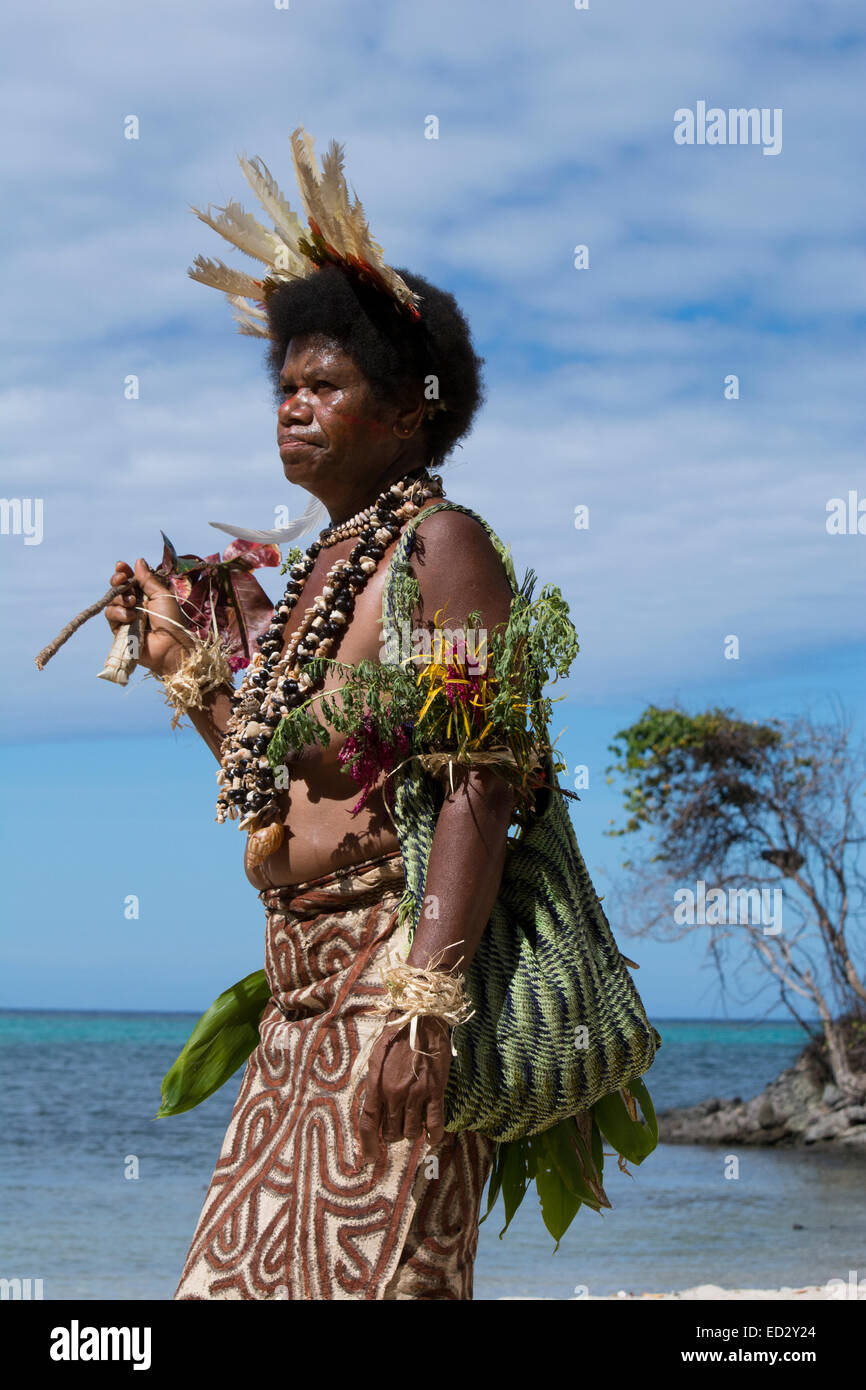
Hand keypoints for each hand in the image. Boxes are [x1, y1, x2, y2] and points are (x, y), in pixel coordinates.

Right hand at [105, 558, 194, 676]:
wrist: (169, 645)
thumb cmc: (170, 620)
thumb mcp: (161, 595)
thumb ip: (147, 579)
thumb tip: (138, 560)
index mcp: (147, 595)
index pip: (130, 579)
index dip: (124, 572)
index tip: (121, 566)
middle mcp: (135, 605)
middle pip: (118, 588)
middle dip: (117, 581)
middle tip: (122, 580)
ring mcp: (126, 617)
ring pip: (112, 601)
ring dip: (121, 598)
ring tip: (133, 603)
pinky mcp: (119, 630)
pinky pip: (110, 615)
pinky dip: (118, 613)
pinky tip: (129, 616)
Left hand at [358, 1012, 451, 1164]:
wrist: (422, 1020)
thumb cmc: (396, 1036)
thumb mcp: (376, 1058)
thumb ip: (373, 1084)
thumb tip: (373, 1105)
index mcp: (376, 1085)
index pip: (368, 1123)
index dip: (368, 1145)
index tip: (370, 1159)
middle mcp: (393, 1093)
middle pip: (390, 1132)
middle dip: (393, 1134)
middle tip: (398, 1126)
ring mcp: (415, 1094)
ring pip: (411, 1132)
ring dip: (412, 1133)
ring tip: (414, 1124)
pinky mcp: (434, 1092)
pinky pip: (434, 1124)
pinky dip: (433, 1135)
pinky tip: (433, 1137)